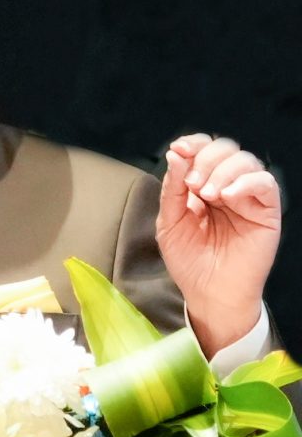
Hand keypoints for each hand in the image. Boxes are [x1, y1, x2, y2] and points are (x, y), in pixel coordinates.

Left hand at [155, 133, 280, 357]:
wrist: (208, 294)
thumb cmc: (189, 260)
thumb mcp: (169, 221)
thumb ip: (172, 188)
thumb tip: (176, 154)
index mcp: (202, 183)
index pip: (203, 149)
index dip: (193, 143)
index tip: (179, 149)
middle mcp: (226, 186)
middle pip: (224, 149)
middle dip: (205, 159)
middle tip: (193, 184)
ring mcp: (247, 198)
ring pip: (246, 160)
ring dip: (223, 170)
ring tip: (207, 194)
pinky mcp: (266, 212)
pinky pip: (265, 183)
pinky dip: (245, 182)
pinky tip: (227, 197)